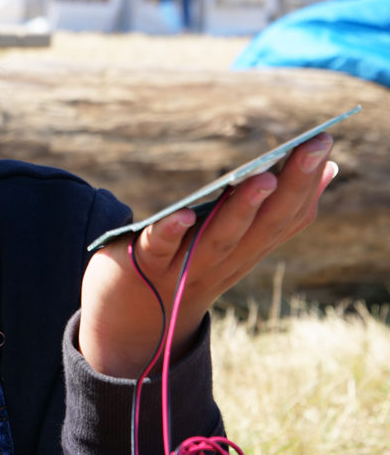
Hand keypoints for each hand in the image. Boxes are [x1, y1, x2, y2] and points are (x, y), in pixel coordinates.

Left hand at [78, 133, 336, 377]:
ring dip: (243, 210)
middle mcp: (223, 262)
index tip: (323, 141)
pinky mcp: (144, 263)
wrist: (134, 318)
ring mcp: (184, 266)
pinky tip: (182, 213)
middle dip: (290, 187)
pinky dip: (171, 232)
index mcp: (246, 251)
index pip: (285, 218)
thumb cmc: (187, 262)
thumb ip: (269, 212)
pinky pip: (160, 248)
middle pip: (262, 226)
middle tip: (310, 148)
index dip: (306, 183)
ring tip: (264, 177)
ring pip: (219, 239)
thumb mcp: (232, 239)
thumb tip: (326, 169)